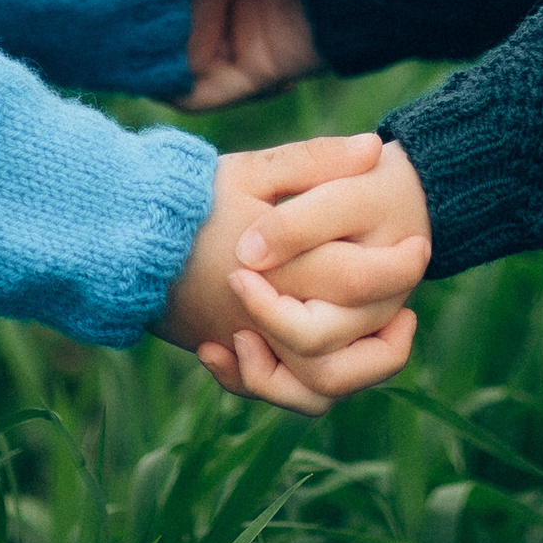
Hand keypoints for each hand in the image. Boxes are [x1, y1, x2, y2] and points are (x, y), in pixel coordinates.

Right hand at [156, 133, 421, 411]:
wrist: (122, 242)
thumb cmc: (187, 201)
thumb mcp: (251, 170)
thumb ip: (313, 161)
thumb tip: (373, 149)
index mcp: (274, 268)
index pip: (353, 279)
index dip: (396, 268)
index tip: (420, 248)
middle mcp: (260, 320)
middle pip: (339, 354)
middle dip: (385, 342)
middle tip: (410, 313)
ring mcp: (244, 347)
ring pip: (315, 390)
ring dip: (358, 374)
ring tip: (383, 337)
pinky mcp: (233, 359)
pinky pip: (284, 394)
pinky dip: (314, 386)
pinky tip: (338, 351)